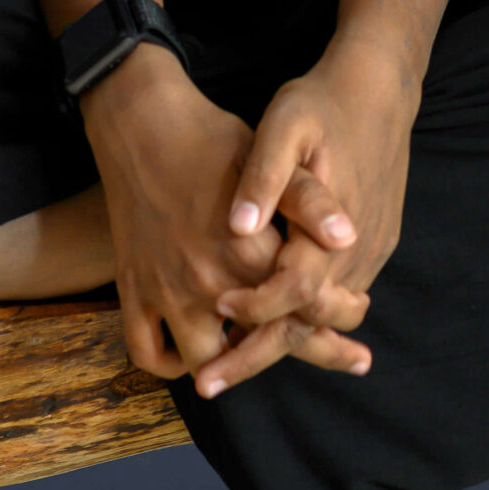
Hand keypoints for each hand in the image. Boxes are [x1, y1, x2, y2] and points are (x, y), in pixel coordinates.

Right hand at [79, 44, 372, 387]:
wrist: (143, 125)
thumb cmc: (213, 140)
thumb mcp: (269, 157)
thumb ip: (309, 202)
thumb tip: (349, 238)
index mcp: (243, 251)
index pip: (298, 306)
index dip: (334, 323)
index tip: (355, 325)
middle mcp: (205, 281)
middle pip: (261, 342)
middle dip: (308, 352)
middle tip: (349, 360)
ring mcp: (165, 291)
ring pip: (204, 361)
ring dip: (234, 364)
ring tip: (266, 355)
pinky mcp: (133, 291)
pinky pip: (147, 352)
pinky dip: (169, 362)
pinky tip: (198, 354)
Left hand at [202, 32, 419, 398]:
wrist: (381, 88)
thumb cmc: (324, 103)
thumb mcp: (286, 124)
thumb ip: (264, 178)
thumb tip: (239, 226)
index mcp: (329, 228)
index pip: (291, 294)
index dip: (252, 308)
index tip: (216, 309)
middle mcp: (354, 253)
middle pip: (304, 326)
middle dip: (254, 358)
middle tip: (206, 385)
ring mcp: (369, 256)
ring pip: (321, 319)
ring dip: (278, 344)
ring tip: (228, 363)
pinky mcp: (374, 249)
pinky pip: (336, 299)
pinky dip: (302, 319)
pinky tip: (270, 322)